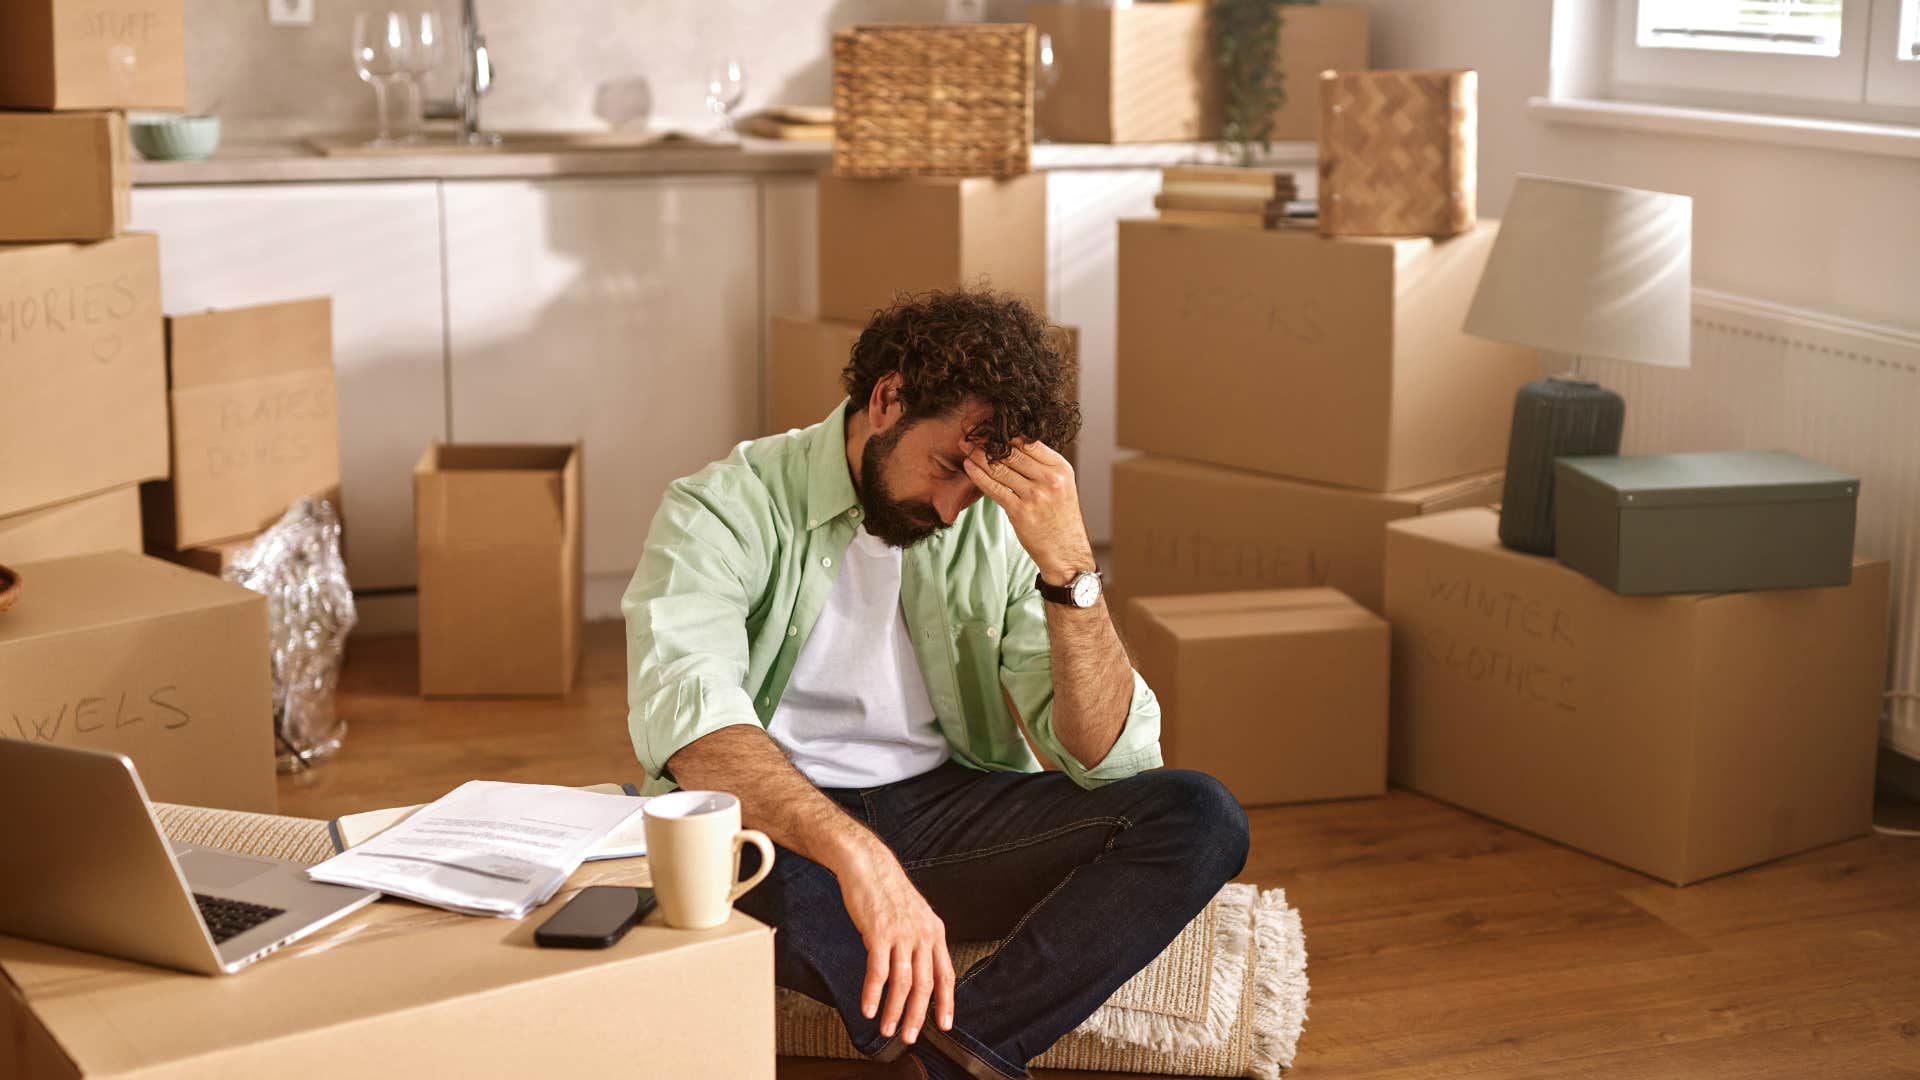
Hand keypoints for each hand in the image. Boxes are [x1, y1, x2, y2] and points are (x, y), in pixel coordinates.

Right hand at [836, 845, 954, 1043]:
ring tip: (888, 1029)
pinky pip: (878, 971)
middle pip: (925, 984)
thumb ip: (918, 941)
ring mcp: (901, 934)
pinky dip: (873, 994)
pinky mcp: (879, 933)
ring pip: (903, 983)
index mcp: (934, 931)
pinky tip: (868, 1009)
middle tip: (911, 1037)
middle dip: (919, 1015)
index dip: (946, 1002)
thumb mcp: (914, 914)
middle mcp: (922, 934)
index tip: (944, 1025)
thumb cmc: (887, 891)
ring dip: (895, 1011)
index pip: (946, 973)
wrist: (868, 864)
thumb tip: (917, 971)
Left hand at [964, 440, 1094, 585]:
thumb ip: (1043, 467)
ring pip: (1000, 467)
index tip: (990, 428)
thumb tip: (1016, 446)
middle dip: (988, 441)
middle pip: (1012, 452)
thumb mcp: (1062, 486)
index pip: (1029, 442)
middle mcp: (1050, 479)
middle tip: (972, 434)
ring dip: (978, 456)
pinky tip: (968, 467)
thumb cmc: (1061, 518)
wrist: (1066, 552)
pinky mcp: (1020, 511)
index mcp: (1061, 468)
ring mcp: (1035, 495)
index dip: (1007, 433)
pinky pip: (993, 487)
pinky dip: (978, 475)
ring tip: (966, 448)